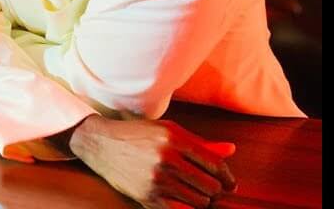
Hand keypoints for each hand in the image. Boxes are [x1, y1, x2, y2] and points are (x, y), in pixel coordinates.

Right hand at [68, 114, 236, 207]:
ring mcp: (157, 179)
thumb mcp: (169, 131)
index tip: (229, 184)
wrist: (101, 144)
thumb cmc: (139, 136)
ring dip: (203, 202)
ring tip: (198, 196)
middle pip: (211, 186)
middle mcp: (167, 158)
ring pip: (199, 202)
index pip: (215, 164)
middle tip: (213, 191)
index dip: (227, 177)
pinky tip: (185, 201)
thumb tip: (231, 150)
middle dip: (216, 191)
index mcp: (175, 139)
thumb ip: (200, 143)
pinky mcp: (147, 196)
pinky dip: (188, 208)